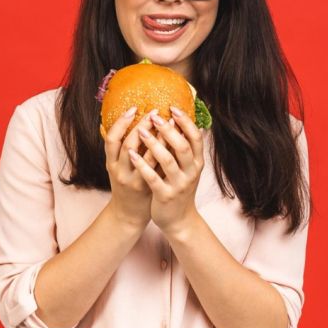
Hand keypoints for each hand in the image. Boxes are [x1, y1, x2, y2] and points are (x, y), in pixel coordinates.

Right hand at [102, 106, 167, 228]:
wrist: (128, 214)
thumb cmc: (126, 185)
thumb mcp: (118, 166)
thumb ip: (122, 148)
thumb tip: (126, 122)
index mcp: (110, 163)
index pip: (111, 139)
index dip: (120, 123)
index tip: (133, 108)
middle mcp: (119, 171)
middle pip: (128, 145)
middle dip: (142, 126)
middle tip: (155, 112)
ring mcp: (134, 181)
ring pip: (145, 157)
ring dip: (158, 138)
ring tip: (169, 123)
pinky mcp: (147, 189)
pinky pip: (158, 169)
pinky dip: (166, 155)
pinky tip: (175, 144)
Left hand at [127, 105, 204, 234]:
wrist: (179, 220)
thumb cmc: (178, 187)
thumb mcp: (186, 168)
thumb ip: (182, 148)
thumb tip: (176, 121)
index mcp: (196, 162)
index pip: (196, 137)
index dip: (185, 122)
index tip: (173, 108)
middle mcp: (191, 172)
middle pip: (182, 146)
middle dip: (168, 130)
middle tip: (154, 116)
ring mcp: (178, 184)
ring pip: (167, 161)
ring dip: (153, 144)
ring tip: (141, 131)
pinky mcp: (165, 195)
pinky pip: (153, 178)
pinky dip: (142, 165)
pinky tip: (132, 155)